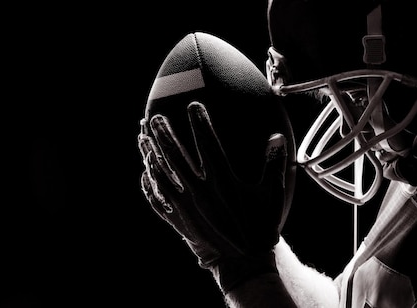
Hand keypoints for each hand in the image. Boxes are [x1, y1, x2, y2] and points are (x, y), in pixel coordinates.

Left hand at [138, 102, 290, 291]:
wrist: (245, 261)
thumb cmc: (260, 226)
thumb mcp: (273, 194)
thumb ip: (273, 164)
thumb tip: (276, 137)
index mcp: (222, 181)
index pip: (207, 144)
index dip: (200, 123)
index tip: (193, 105)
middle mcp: (200, 191)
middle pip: (175, 157)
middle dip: (162, 135)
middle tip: (153, 118)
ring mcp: (186, 206)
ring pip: (161, 175)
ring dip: (149, 155)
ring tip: (141, 138)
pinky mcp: (179, 220)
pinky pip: (157, 201)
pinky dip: (148, 186)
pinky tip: (144, 174)